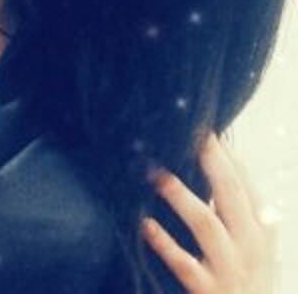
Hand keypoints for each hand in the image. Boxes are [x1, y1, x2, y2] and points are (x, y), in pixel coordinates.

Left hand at [141, 133, 278, 292]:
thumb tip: (212, 165)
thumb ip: (234, 210)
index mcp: (261, 229)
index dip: (224, 153)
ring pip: (206, 223)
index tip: (204, 126)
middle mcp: (250, 245)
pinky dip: (163, 242)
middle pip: (229, 192)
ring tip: (155, 173)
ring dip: (179, 195)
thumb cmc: (244, 279)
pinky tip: (144, 224)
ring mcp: (231, 269)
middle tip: (187, 133)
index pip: (244, 182)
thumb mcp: (249, 244)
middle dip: (210, 159)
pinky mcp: (209, 291)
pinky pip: (184, 263)